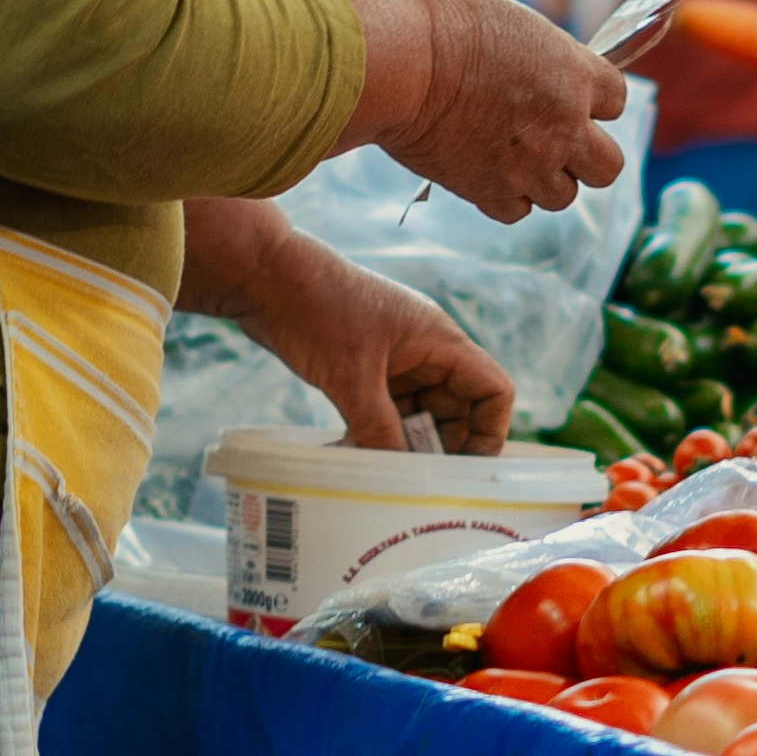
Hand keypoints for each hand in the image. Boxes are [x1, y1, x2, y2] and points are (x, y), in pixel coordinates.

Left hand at [213, 209, 516, 453]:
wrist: (264, 276)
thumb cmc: (315, 307)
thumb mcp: (351, 375)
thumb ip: (379, 428)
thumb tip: (399, 475)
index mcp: (439, 340)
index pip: (492, 389)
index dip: (489, 432)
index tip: (465, 469)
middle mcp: (425, 351)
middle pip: (457, 410)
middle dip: (440, 446)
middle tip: (413, 479)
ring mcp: (395, 360)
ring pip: (419, 414)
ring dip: (404, 444)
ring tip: (380, 471)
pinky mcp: (365, 368)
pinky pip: (386, 410)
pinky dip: (378, 434)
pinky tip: (356, 454)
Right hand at [348, 0, 624, 221]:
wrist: (401, 66)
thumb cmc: (446, 28)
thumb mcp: (514, 24)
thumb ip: (546, 58)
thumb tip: (550, 76)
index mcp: (575, 76)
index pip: (616, 100)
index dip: (594, 100)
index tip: (571, 96)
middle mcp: (563, 127)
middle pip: (608, 167)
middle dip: (586, 155)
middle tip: (555, 140)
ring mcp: (530, 165)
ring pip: (563, 196)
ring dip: (545, 180)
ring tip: (515, 157)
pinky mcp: (490, 191)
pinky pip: (517, 211)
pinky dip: (506, 197)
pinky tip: (487, 172)